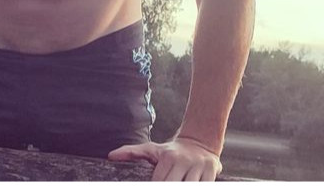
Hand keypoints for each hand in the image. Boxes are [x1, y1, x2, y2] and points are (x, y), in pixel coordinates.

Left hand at [108, 136, 222, 180]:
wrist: (200, 141)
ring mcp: (198, 167)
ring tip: (177, 185)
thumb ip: (132, 152)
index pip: (158, 182)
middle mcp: (183, 161)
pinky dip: (199, 187)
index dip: (154, 187)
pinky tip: (192, 186)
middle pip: (173, 185)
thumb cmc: (171, 151)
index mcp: (167, 157)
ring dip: (184, 187)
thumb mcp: (152, 149)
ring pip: (190, 187)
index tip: (151, 187)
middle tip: (163, 186)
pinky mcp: (212, 171)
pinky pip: (205, 186)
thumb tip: (110, 156)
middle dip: (168, 187)